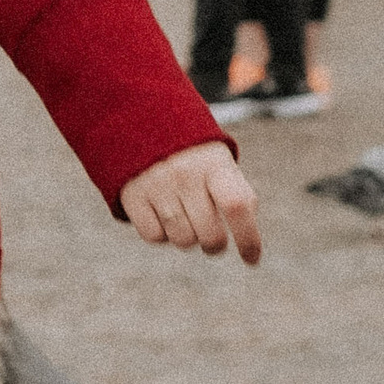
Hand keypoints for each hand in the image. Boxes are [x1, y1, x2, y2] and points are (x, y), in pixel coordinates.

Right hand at [121, 141, 261, 264]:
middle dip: (215, 246)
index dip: (248, 238)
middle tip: (213, 240)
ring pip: (183, 240)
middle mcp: (185, 173)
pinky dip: (162, 235)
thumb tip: (248, 245)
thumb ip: (238, 197)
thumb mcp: (221, 166)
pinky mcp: (131, 195)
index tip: (252, 260)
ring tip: (186, 221)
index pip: (237, 206)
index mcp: (214, 164)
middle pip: (210, 235)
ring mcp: (156, 184)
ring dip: (188, 239)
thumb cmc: (195, 158)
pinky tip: (163, 217)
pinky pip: (154, 237)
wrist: (142, 124)